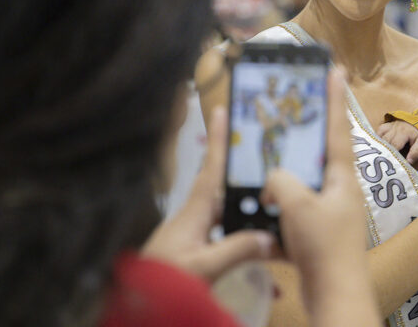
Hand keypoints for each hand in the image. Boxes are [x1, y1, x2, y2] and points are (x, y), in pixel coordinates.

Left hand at [142, 106, 274, 282]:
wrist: (137, 309)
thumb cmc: (164, 282)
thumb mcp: (203, 267)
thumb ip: (236, 250)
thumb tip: (268, 237)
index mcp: (193, 214)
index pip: (210, 169)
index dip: (218, 140)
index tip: (222, 110)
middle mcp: (193, 221)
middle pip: (228, 197)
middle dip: (252, 193)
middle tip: (276, 188)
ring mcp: (193, 240)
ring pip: (230, 227)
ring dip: (253, 234)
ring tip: (279, 241)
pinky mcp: (193, 258)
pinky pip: (226, 251)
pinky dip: (245, 261)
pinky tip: (266, 284)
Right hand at [261, 69, 377, 324]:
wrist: (334, 298)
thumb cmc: (323, 249)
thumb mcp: (297, 205)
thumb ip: (280, 180)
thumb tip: (273, 179)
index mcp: (341, 178)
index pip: (336, 128)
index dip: (333, 97)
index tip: (334, 69)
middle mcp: (339, 191)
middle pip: (317, 154)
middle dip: (301, 135)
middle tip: (288, 110)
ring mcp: (329, 214)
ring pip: (301, 184)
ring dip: (283, 175)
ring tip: (263, 160)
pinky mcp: (316, 235)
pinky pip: (293, 212)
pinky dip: (276, 209)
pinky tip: (257, 208)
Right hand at [377, 121, 417, 163]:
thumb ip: (416, 152)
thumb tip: (408, 162)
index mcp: (403, 133)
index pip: (394, 145)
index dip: (391, 154)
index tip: (389, 163)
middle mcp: (395, 129)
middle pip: (385, 141)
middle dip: (383, 151)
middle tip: (381, 161)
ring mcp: (390, 126)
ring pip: (380, 136)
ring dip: (378, 145)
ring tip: (376, 155)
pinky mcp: (387, 125)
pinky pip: (378, 131)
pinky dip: (376, 138)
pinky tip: (376, 146)